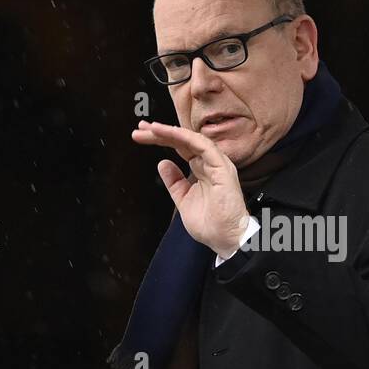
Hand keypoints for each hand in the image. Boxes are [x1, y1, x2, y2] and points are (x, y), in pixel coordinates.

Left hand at [131, 121, 250, 256]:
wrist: (227, 240)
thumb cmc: (212, 224)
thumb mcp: (183, 199)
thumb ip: (174, 182)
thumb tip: (163, 164)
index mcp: (202, 170)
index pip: (180, 148)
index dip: (162, 140)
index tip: (142, 136)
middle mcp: (210, 164)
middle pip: (183, 141)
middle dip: (161, 133)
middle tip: (141, 129)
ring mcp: (217, 164)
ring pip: (192, 140)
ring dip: (170, 132)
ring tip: (151, 129)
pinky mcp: (222, 168)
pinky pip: (203, 146)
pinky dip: (185, 137)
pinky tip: (168, 133)